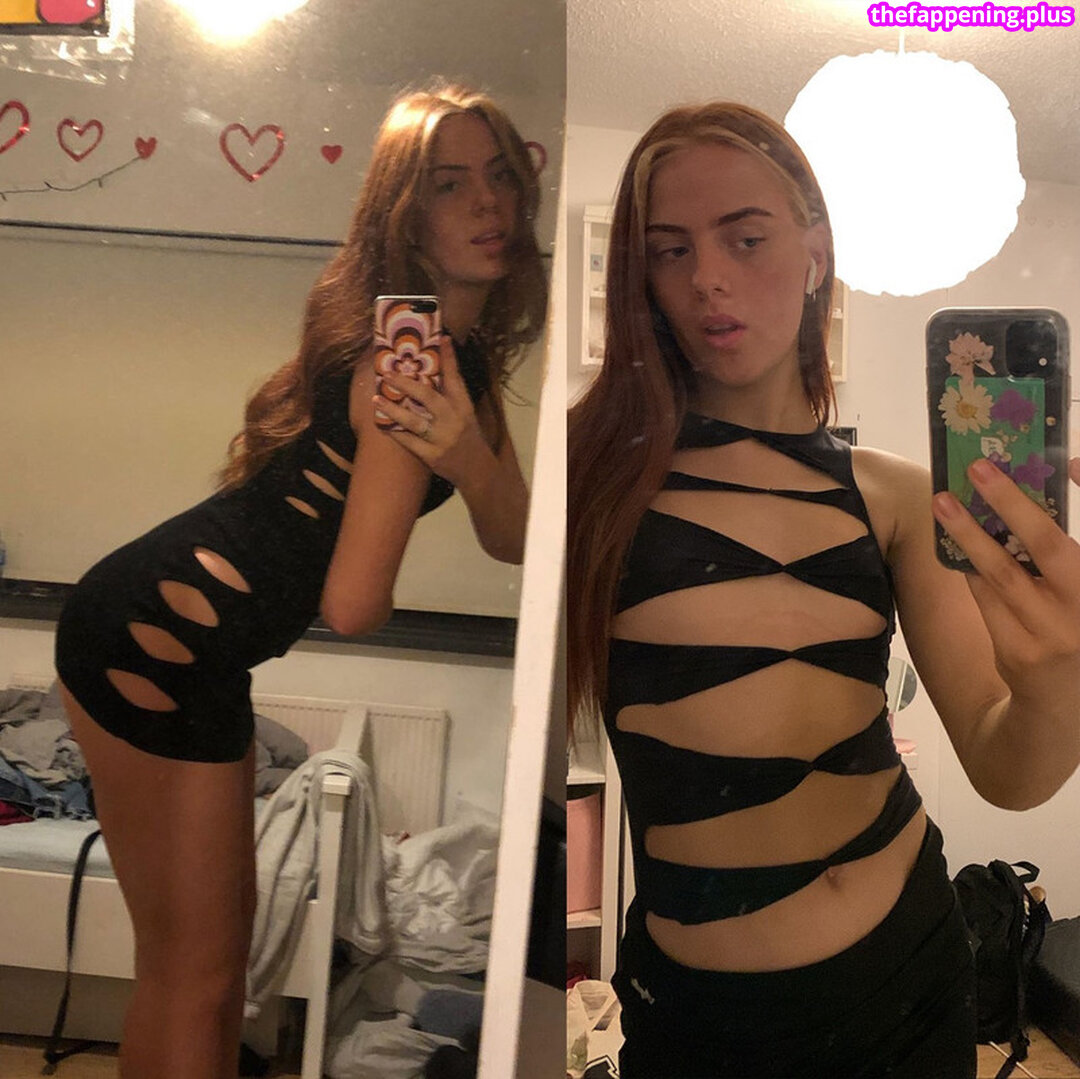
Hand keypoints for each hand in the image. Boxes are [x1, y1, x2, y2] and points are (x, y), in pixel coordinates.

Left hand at [373, 335, 491, 486]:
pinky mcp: (432, 456)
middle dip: (406, 384)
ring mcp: (442, 439)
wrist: (477, 471)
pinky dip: (394, 432)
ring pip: (413, 421)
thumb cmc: (468, 437)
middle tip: (388, 373)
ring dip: (393, 409)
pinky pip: (408, 442)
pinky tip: (382, 424)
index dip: (448, 358)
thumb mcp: (466, 414)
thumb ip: (451, 395)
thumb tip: (433, 371)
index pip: (455, 378)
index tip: (441, 338)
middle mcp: (453, 420)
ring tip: (376, 399)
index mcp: (463, 407)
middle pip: (428, 397)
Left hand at [931, 456, 1079, 706]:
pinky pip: (986, 599)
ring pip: (1005, 573)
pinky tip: (951, 543)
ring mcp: (1057, 634)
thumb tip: (1033, 496)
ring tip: (944, 502)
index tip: (1072, 461)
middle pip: (1051, 546)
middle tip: (979, 469)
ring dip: (970, 534)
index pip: (1079, 540)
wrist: (1062, 709)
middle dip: (1013, 504)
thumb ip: (1062, 555)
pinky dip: (969, 568)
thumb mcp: (1077, 591)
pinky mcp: (1020, 652)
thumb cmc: (1073, 632)